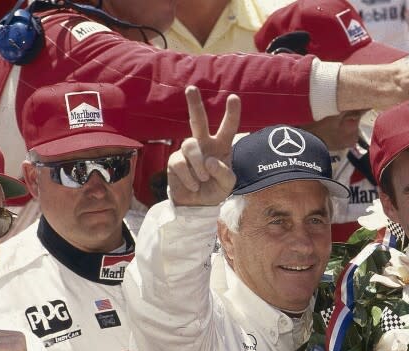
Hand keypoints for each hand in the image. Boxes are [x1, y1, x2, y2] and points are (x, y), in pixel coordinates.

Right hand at [168, 86, 240, 206]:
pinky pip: (180, 163)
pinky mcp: (175, 161)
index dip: (231, 114)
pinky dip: (189, 177)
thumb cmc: (215, 190)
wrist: (196, 205)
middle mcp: (204, 144)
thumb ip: (224, 174)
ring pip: (190, 145)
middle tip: (191, 89)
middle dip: (194, 104)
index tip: (233, 97)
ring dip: (198, 164)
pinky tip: (193, 186)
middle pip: (198, 120)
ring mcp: (188, 151)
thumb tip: (209, 160)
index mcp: (221, 147)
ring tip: (203, 180)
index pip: (228, 128)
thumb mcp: (228, 186)